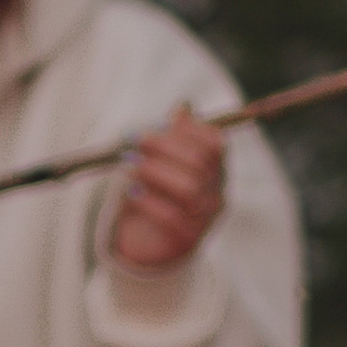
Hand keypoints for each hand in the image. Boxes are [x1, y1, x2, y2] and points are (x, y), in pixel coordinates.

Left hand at [112, 105, 226, 273]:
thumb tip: (185, 105)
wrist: (153, 241)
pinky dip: (150, 203)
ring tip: (129, 165)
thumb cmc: (160, 192)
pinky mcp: (190, 239)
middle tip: (133, 140)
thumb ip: (175, 136)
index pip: (215, 144)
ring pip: (188, 189)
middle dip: (164, 148)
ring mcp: (207, 217)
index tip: (155, 125)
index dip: (187, 132)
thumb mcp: (166, 162)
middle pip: (199, 163)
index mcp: (217, 169)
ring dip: (156, 172)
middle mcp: (218, 192)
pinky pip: (172, 218)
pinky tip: (131, 193)